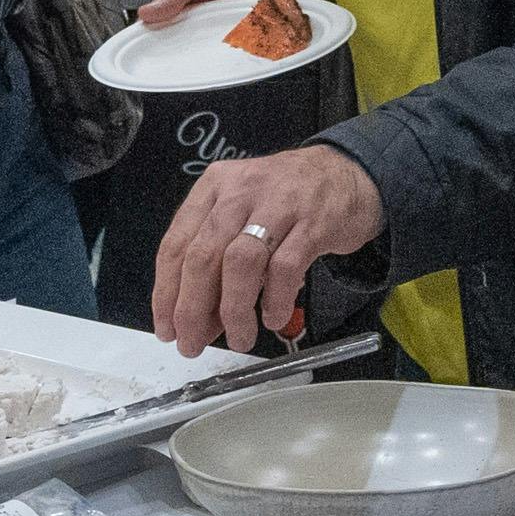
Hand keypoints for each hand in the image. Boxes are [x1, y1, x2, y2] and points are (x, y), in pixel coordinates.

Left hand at [152, 145, 381, 354]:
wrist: (347, 172)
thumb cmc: (286, 198)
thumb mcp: (241, 212)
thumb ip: (217, 260)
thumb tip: (197, 319)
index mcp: (213, 188)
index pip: (176, 244)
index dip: (166, 293)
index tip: (166, 328)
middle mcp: (240, 191)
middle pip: (203, 256)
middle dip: (192, 309)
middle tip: (192, 343)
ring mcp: (278, 204)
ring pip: (241, 263)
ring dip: (233, 309)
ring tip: (239, 338)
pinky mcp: (313, 223)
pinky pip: (286, 268)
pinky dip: (276, 299)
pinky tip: (273, 318)